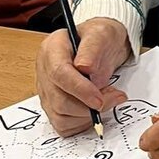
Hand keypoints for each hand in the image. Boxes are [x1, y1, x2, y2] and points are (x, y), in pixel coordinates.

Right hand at [37, 18, 131, 134]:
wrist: (103, 46)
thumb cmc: (101, 38)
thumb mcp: (102, 33)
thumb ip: (92, 48)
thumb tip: (85, 67)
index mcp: (52, 49)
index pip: (58, 73)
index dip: (79, 89)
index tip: (99, 99)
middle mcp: (44, 71)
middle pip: (59, 100)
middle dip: (89, 106)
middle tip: (115, 97)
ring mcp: (47, 90)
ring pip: (60, 116)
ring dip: (88, 115)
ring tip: (108, 99)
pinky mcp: (53, 105)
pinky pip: (63, 124)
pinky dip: (82, 123)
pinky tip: (95, 110)